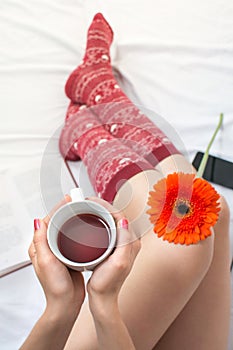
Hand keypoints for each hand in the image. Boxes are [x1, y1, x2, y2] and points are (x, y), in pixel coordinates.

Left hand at [28, 196, 84, 317]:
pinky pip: (73, 237)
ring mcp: (58, 250)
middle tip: (78, 202)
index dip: (57, 208)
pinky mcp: (69, 255)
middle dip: (66, 211)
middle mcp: (47, 247)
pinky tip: (87, 227)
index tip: (68, 200)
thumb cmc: (54, 287)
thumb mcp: (46, 262)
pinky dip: (79, 230)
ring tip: (83, 210)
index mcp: (39, 247)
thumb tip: (37, 221)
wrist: (66, 303)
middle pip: (56, 222)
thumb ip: (41, 242)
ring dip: (73, 219)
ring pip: (65, 229)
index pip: (47, 221)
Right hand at [86, 198, 140, 308]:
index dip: (106, 205)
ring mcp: (121, 244)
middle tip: (86, 202)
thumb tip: (124, 220)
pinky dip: (98, 221)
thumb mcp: (118, 262)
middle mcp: (129, 241)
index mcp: (131, 242)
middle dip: (102, 206)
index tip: (91, 201)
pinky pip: (107, 228)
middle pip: (116, 216)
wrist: (103, 299)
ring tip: (86, 208)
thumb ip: (124, 242)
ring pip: (111, 221)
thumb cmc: (108, 284)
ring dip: (100, 212)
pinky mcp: (114, 248)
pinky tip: (89, 221)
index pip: (120, 215)